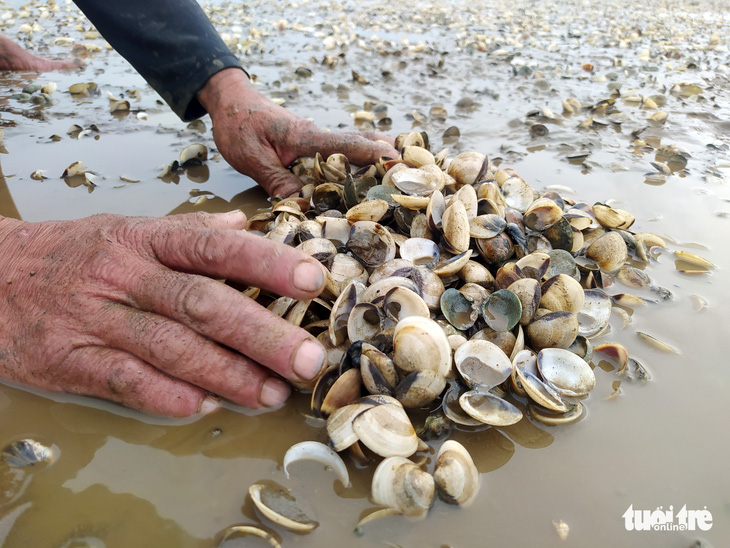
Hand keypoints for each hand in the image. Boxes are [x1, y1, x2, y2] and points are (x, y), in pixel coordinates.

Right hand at [0, 211, 327, 415]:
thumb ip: (187, 231)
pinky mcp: (68, 359)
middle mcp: (123, 276)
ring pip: (170, 347)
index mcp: (143, 239)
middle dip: (262, 333)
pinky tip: (203, 404)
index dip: (266, 263)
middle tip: (308, 358)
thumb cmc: (73, 254)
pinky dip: (166, 394)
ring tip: (272, 393)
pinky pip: (124, 380)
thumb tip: (243, 225)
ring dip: (227, 374)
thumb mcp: (126, 229)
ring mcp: (95, 319)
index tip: (313, 280)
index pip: (214, 247)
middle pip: (202, 304)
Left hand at [198, 68, 398, 196]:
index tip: (397, 160)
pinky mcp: (312, 144)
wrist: (230, 101)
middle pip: (360, 140)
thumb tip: (301, 203)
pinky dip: (363, 154)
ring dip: (379, 151)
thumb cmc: (238, 125)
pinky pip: (343, 149)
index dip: (372, 154)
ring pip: (355, 143)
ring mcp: (316, 138)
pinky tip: (373, 165)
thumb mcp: (250, 157)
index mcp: (306, 136)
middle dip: (387, 151)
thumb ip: (276, 178)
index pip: (346, 144)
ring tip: (406, 163)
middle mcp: (318, 135)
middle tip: (415, 165)